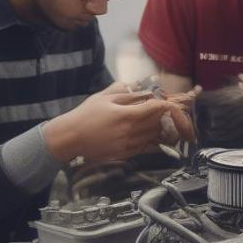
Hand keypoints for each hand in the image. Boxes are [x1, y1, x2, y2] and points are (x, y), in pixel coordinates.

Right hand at [45, 83, 194, 162]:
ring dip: (161, 129)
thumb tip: (143, 89)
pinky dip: (153, 140)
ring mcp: (130, 145)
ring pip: (155, 136)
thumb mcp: (104, 97)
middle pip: (159, 123)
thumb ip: (125, 92)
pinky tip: (152, 134)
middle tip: (171, 111)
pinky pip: (147, 147)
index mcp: (127, 115)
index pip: (156, 108)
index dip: (166, 104)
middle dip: (166, 116)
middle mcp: (131, 132)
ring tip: (163, 122)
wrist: (71, 138)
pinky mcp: (127, 154)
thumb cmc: (86, 115)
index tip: (170, 101)